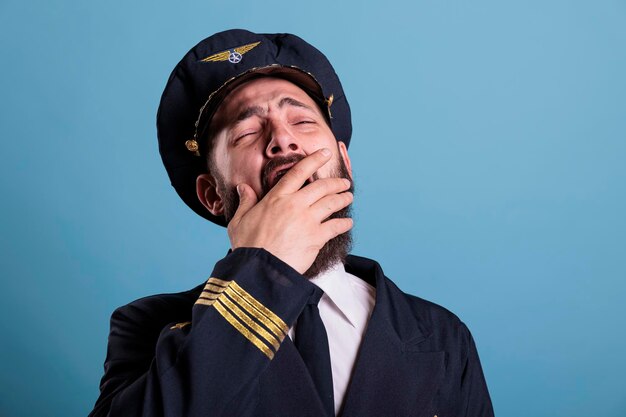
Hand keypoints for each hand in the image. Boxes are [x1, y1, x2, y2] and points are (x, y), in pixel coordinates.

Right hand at [227, 148, 353, 273]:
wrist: (259, 269)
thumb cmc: (248, 246)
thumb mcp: (240, 220)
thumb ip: (246, 201)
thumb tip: (243, 187)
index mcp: (277, 198)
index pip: (299, 172)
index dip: (314, 160)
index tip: (324, 153)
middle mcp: (295, 205)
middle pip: (322, 187)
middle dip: (336, 183)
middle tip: (344, 183)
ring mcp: (308, 220)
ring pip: (331, 203)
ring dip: (342, 198)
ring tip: (348, 197)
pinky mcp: (317, 237)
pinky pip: (336, 226)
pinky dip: (344, 224)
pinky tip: (348, 223)